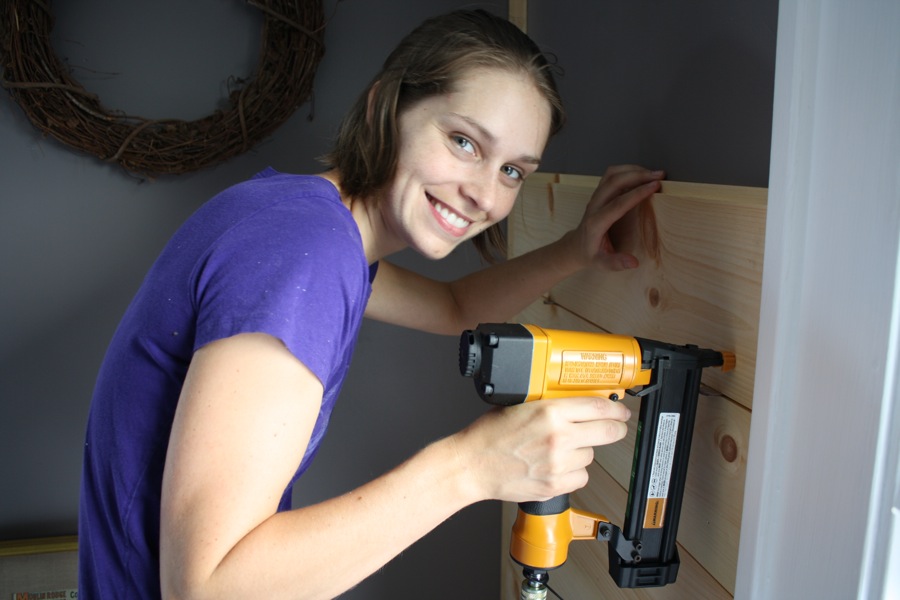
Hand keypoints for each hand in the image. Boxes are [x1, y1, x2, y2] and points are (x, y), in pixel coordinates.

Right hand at [452, 396, 631, 502]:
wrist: (472, 465)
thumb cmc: (489, 434)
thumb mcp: (520, 404)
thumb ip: (551, 403)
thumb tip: (578, 400)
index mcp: (549, 411)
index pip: (598, 406)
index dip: (615, 408)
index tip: (620, 410)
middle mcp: (558, 437)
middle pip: (607, 432)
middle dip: (615, 428)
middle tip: (614, 427)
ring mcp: (558, 463)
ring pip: (591, 455)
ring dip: (583, 450)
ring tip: (561, 449)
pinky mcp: (555, 484)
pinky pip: (581, 477)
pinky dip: (574, 472)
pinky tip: (556, 466)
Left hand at [567, 165, 664, 270]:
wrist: (575, 247)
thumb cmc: (590, 255)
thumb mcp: (601, 264)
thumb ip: (616, 263)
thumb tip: (633, 262)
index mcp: (596, 223)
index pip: (618, 203)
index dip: (637, 193)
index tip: (654, 186)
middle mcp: (594, 206)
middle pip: (614, 182)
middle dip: (638, 175)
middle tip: (659, 176)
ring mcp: (595, 197)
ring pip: (611, 174)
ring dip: (633, 170)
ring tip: (653, 173)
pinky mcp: (598, 193)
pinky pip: (611, 175)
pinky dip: (627, 170)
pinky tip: (641, 174)